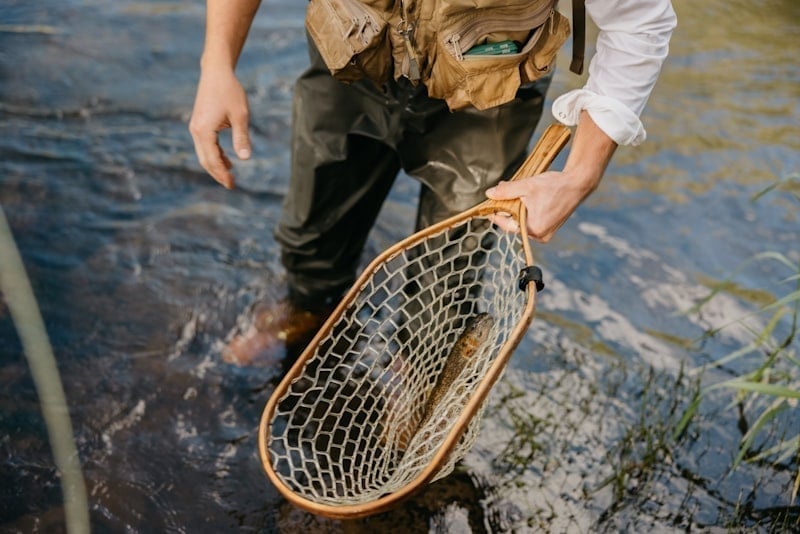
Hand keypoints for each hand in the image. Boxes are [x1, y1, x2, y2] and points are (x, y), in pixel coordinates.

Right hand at [188, 68, 251, 188]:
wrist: (216, 72)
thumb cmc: (230, 92)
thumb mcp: (240, 115)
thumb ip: (242, 137)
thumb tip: (245, 159)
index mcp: (204, 131)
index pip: (213, 160)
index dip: (222, 175)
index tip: (232, 185)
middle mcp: (196, 131)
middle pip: (205, 160)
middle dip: (217, 174)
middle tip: (231, 185)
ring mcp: (196, 127)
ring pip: (204, 154)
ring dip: (216, 165)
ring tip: (230, 175)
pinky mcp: (199, 123)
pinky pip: (205, 145)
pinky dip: (215, 155)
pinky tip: (227, 160)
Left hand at [485, 168, 599, 241]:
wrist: (578, 183)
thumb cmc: (555, 186)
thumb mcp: (526, 187)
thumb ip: (506, 191)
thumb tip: (489, 194)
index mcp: (534, 229)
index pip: (507, 225)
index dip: (496, 214)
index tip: (488, 206)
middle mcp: (540, 236)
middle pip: (514, 224)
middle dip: (507, 209)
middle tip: (501, 195)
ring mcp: (546, 233)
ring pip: (523, 222)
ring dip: (516, 210)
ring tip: (517, 194)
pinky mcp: (550, 228)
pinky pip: (531, 222)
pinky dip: (526, 212)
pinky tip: (527, 199)